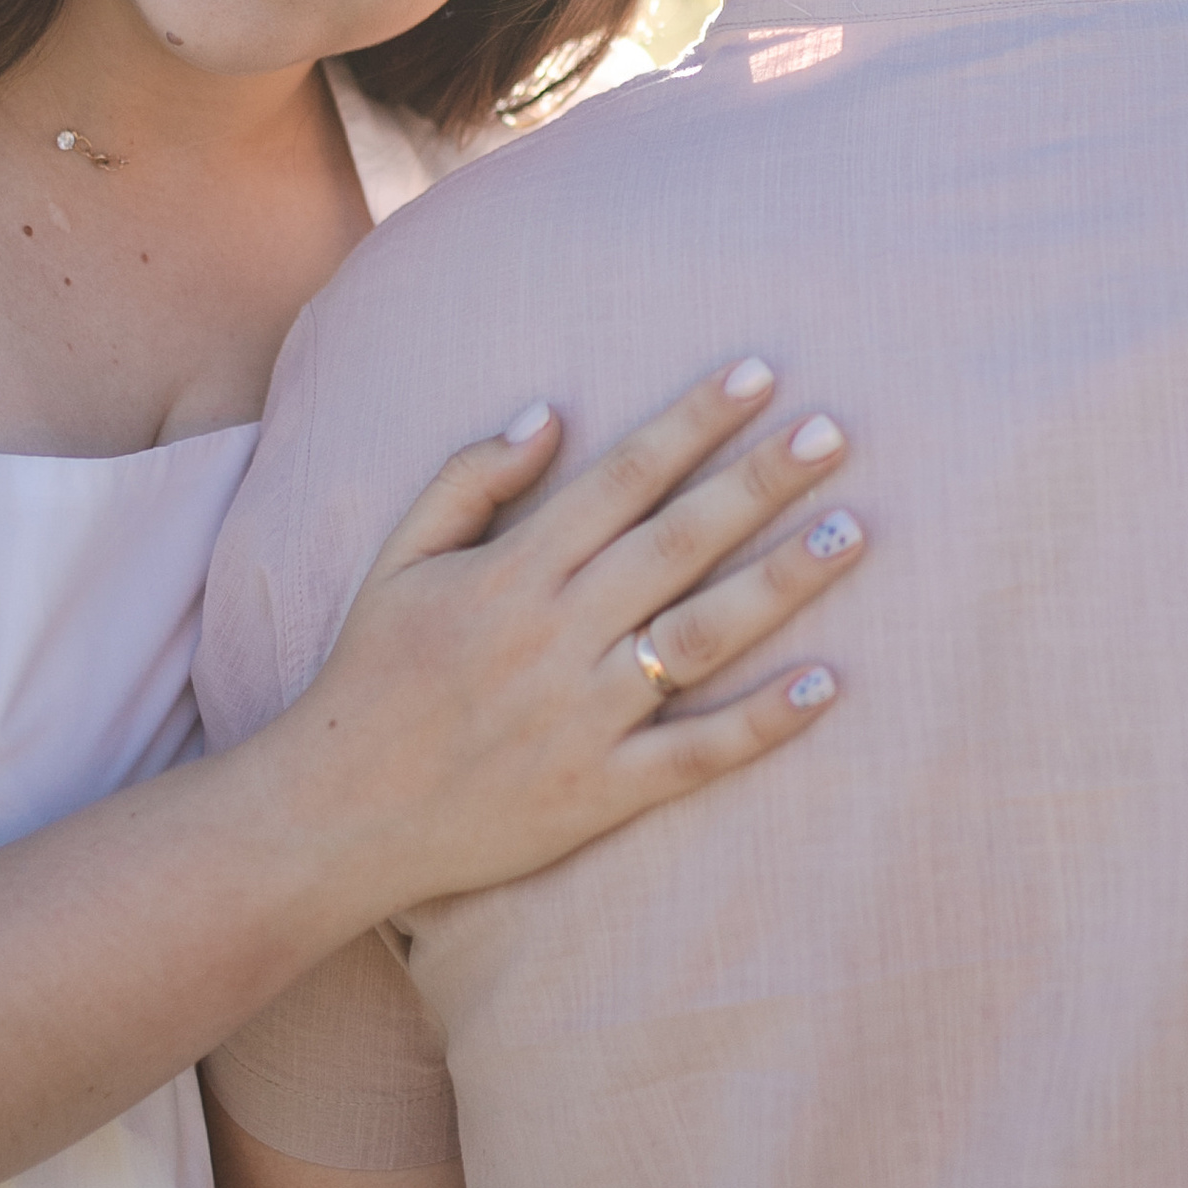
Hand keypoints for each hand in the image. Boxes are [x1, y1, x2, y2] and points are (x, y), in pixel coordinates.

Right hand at [284, 356, 859, 901]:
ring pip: (701, 637)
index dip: (694, 422)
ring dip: (781, 582)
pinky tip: (826, 685)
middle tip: (834, 431)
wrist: (335, 814)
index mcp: (512, 572)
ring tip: (852, 531)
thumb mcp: (399, 559)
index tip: (761, 374)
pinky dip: (762, 724)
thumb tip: (553, 414)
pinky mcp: (599, 793)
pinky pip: (695, 755)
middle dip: (760, 481)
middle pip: (678, 542)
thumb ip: (471, 480)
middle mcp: (556, 635)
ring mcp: (583, 717)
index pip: (623, 478)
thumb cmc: (370, 675)